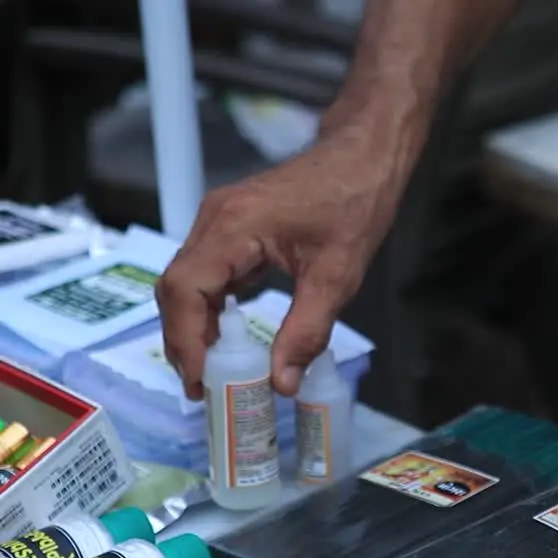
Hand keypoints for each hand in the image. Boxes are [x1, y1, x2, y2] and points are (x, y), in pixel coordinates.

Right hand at [157, 133, 397, 399]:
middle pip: (177, 288)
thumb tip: (282, 383)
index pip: (185, 289)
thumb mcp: (337, 276)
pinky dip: (214, 307)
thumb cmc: (355, 201)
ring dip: (197, 327)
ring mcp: (220, 220)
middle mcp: (215, 219)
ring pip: (189, 281)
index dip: (185, 339)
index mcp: (233, 225)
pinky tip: (232, 338)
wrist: (365, 155)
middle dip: (185, 341)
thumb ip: (307, 331)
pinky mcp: (233, 226)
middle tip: (204, 387)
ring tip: (216, 372)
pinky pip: (210, 272)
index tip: (200, 380)